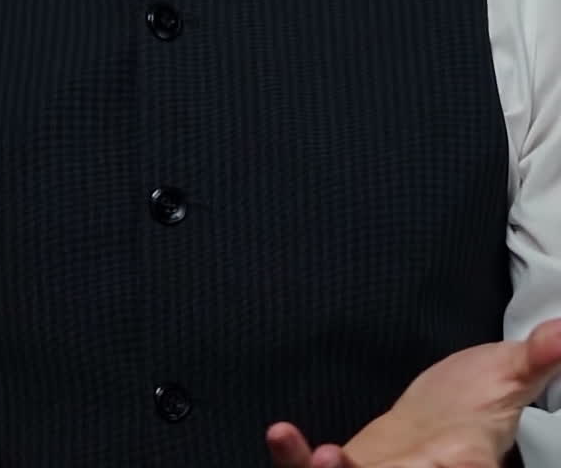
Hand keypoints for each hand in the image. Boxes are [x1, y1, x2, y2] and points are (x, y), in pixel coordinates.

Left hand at [266, 316, 560, 466]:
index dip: (441, 467)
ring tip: (305, 446)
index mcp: (462, 462)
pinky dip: (296, 456)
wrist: (445, 409)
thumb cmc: (478, 398)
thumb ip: (533, 358)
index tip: (450, 457)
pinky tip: (282, 432)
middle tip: (333, 461)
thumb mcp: (508, 376)